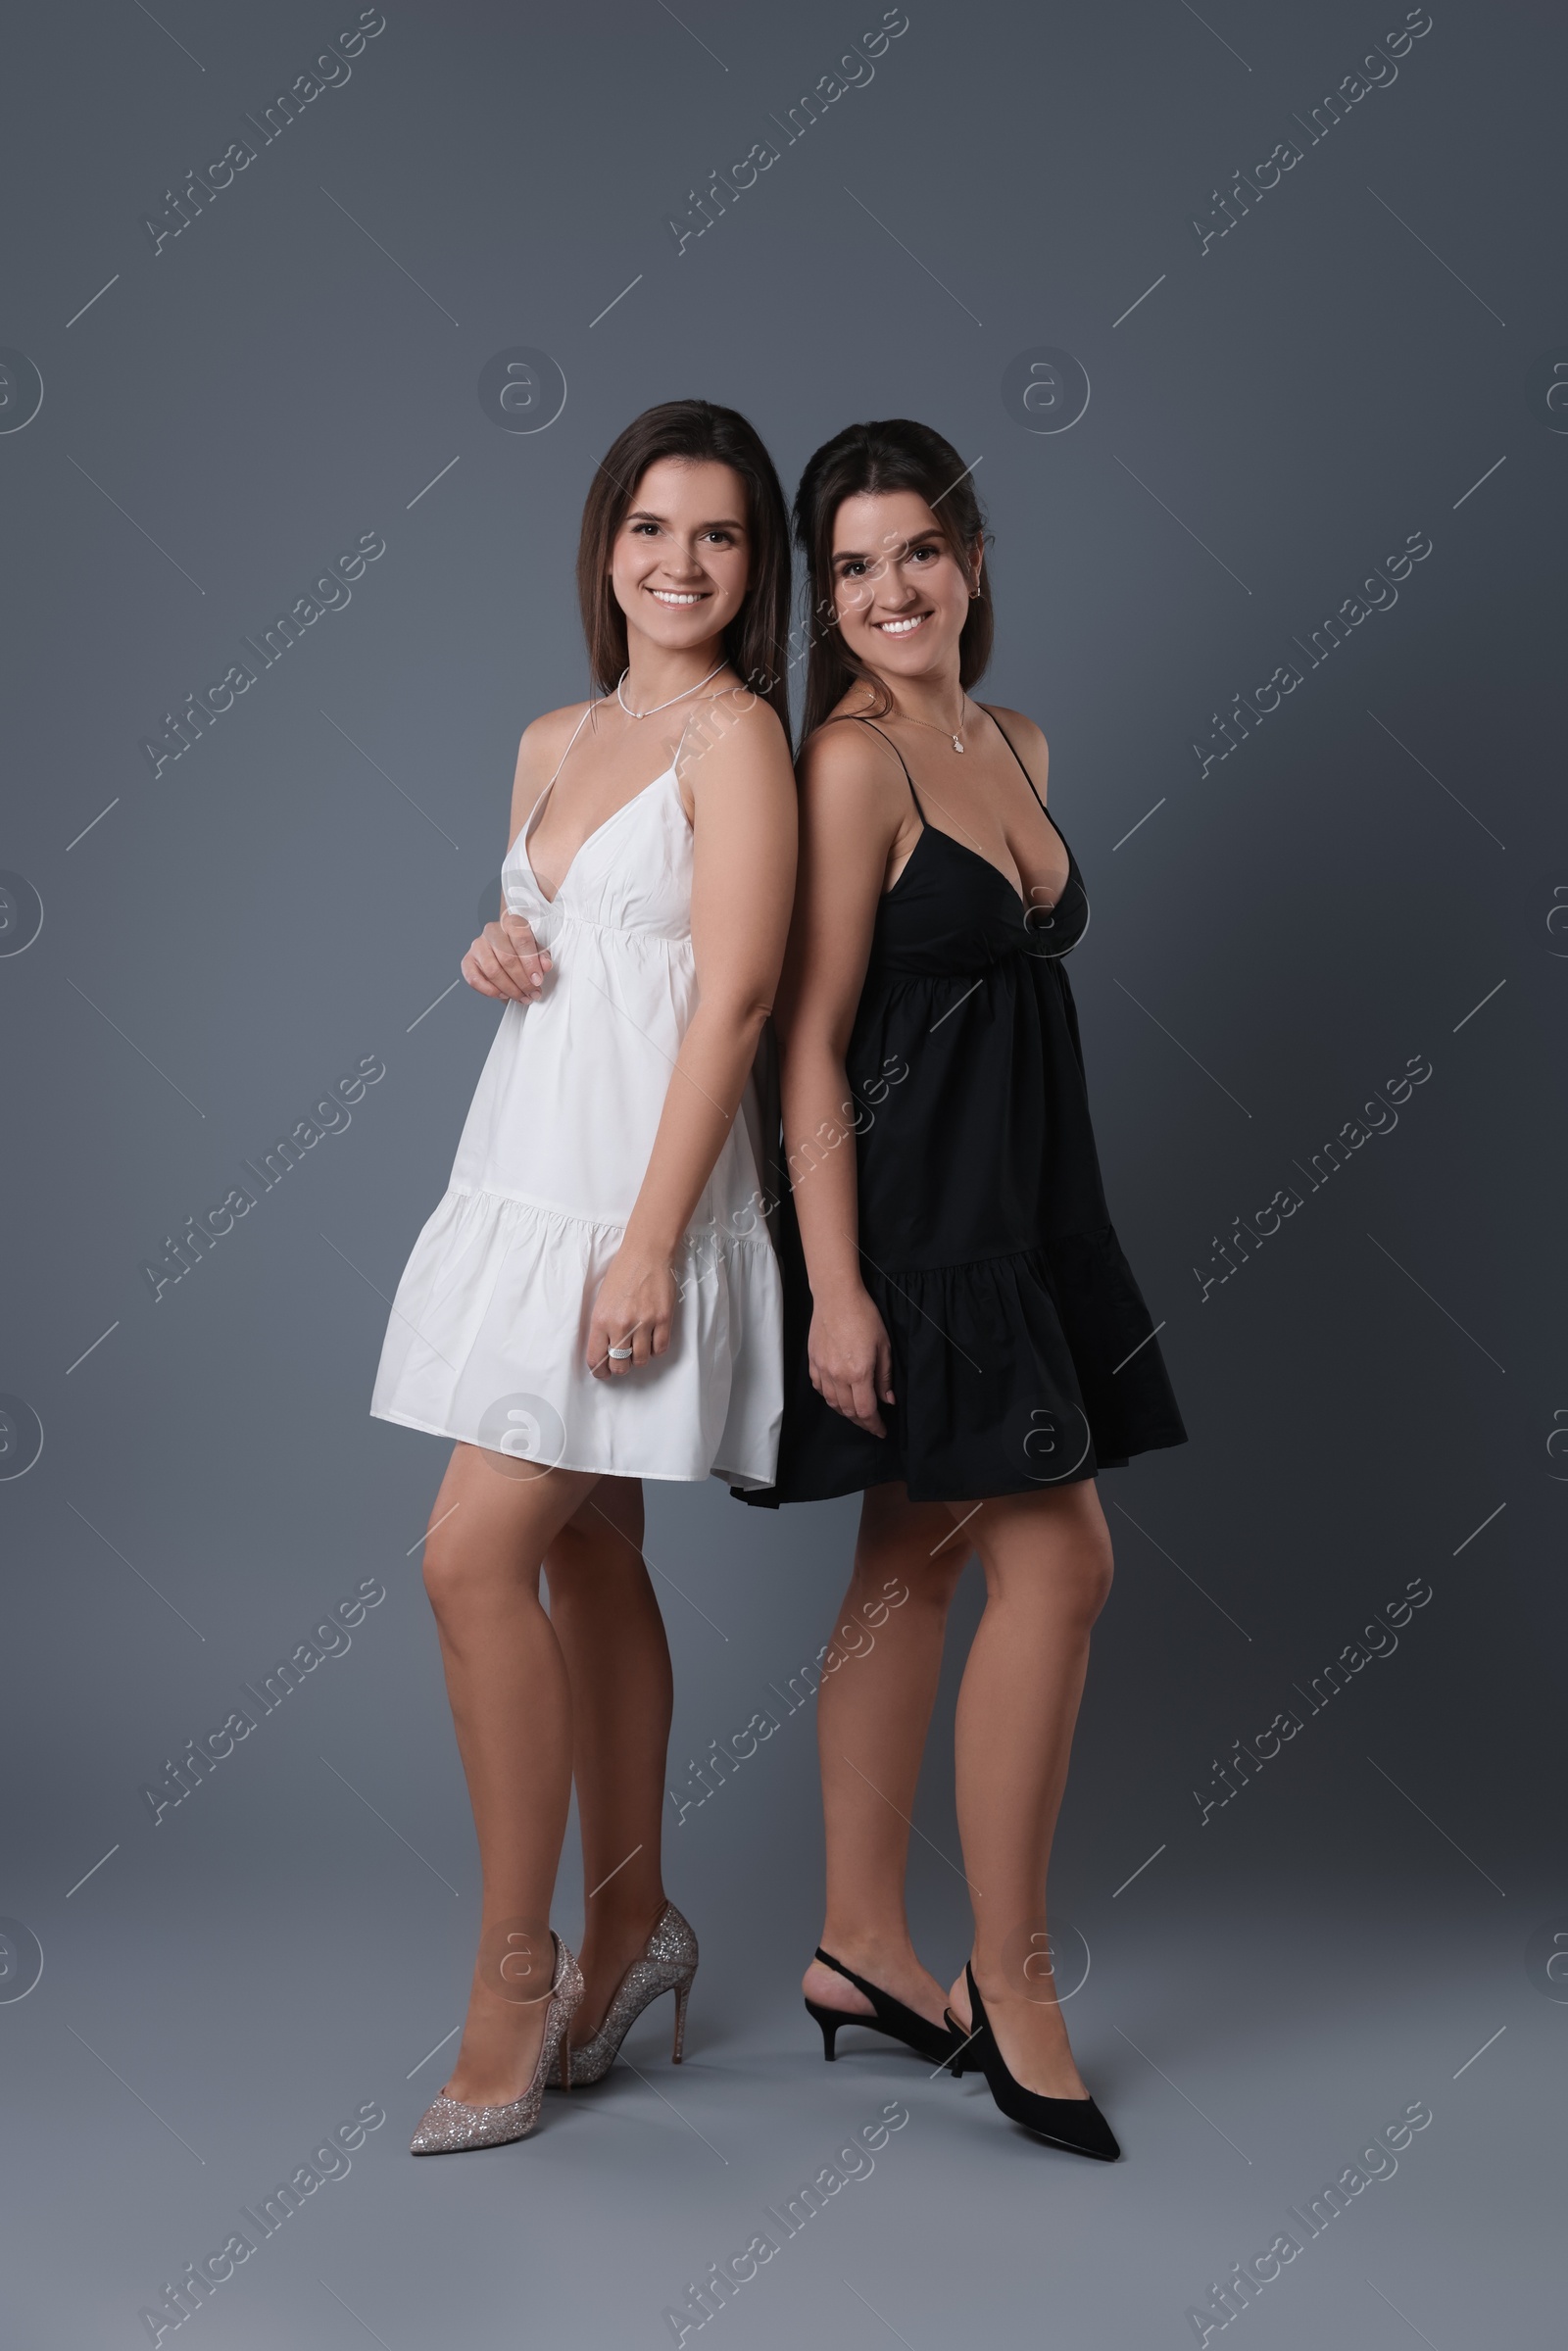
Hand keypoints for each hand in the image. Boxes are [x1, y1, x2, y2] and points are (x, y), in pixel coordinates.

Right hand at [461, 911, 551, 1001]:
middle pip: (507, 959)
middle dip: (522, 981)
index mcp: (511, 922)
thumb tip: (545, 966)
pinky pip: (475, 980)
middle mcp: (492, 931)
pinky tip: (503, 994)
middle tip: (532, 993)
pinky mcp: (468, 961)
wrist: (507, 947)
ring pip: (492, 971)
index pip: (521, 938)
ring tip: (522, 997)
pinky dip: (490, 991)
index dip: (531, 963)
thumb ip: (542, 957)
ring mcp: (477, 945)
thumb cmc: (522, 948)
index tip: (537, 980)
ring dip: (509, 989)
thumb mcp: (537, 949)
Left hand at [587, 1245, 676, 1378]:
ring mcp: (644, 1323)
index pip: (596, 1359)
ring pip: (641, 1360)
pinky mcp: (663, 1319)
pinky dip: (656, 1350)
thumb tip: (605, 1351)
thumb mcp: (602, 1300)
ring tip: (639, 1348)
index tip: (604, 1372)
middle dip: (620, 1368)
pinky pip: (660, 1349)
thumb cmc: (622, 1274)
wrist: (645, 1254)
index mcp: (601, 1320)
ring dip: (639, 1359)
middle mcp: (621, 1324)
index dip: (600, 1372)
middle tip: (623, 1362)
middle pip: (620, 1365)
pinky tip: (652, 1340)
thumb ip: (602, 1326)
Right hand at [807, 1287, 893, 1435]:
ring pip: (832, 1403)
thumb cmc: (864, 1316)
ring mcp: (822, 1369)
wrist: (836, 1297)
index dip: (874, 1425)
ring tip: (857, 1412)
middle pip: (848, 1411)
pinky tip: (838, 1395)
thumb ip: (884, 1377)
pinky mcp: (813, 1362)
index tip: (881, 1431)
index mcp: (859, 1373)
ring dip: (846, 1412)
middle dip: (862, 1422)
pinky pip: (820, 1388)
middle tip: (872, 1424)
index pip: (866, 1411)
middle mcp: (838, 1376)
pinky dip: (830, 1397)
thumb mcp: (883, 1346)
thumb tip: (888, 1399)